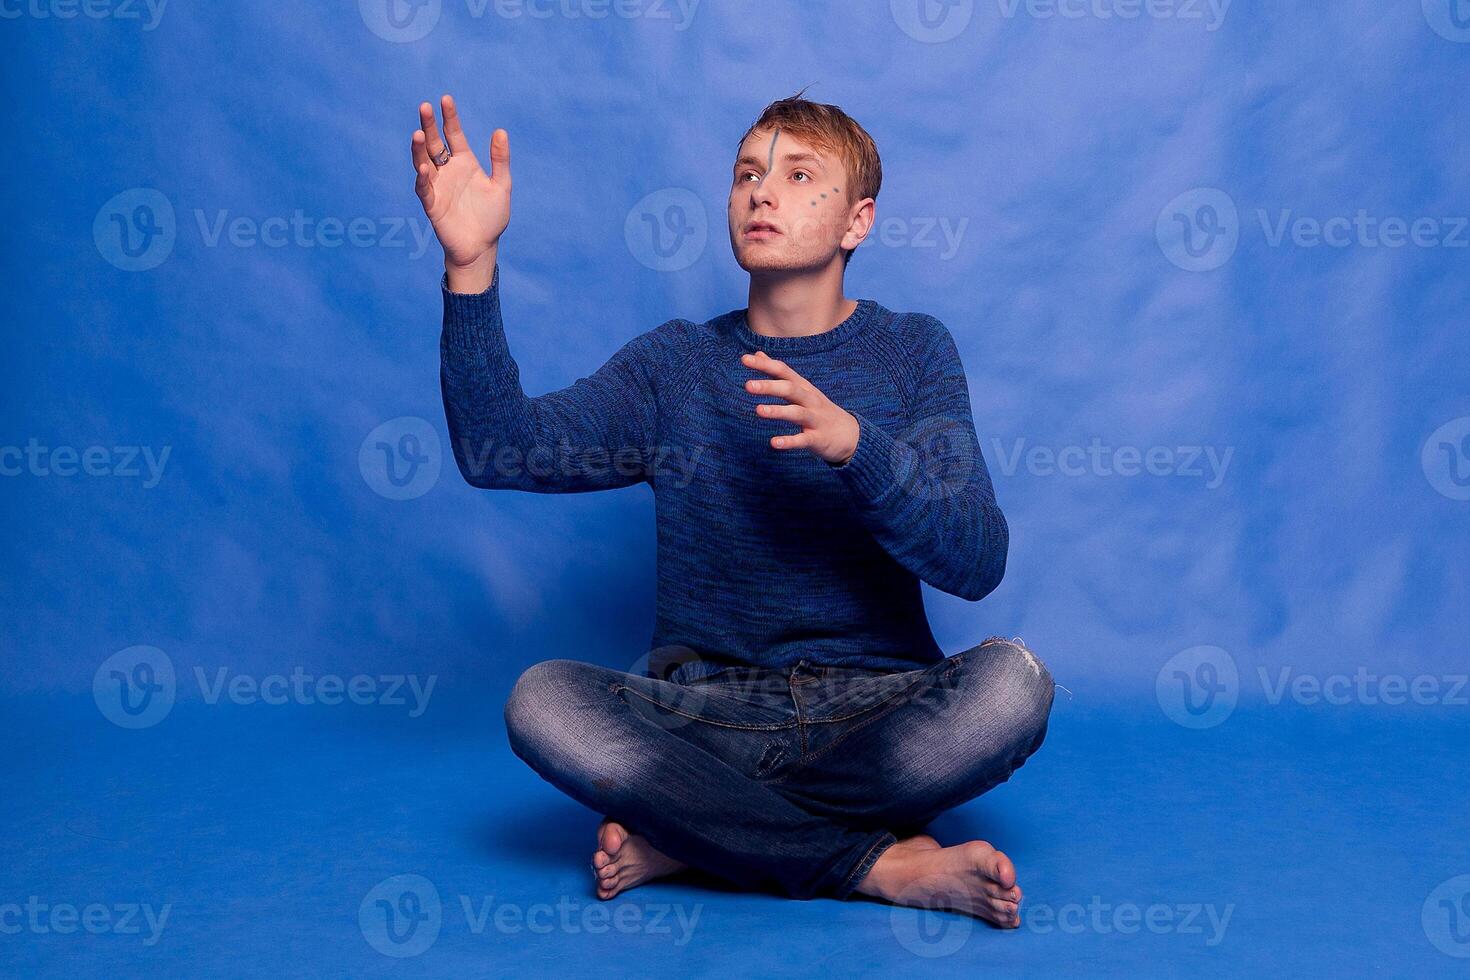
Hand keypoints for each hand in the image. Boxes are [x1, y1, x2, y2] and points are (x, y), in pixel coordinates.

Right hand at [412, 93, 509, 290]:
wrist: (482, 247)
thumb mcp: (501, 185)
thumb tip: (501, 131)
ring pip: (424, 162)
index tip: (445, 98)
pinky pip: (424, 188)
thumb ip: (500, 160)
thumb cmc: (491, 217)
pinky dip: (423, 178)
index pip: (454, 134)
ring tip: (418, 133)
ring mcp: (438, 186)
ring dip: (420, 149)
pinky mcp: (432, 204)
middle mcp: (448, 170)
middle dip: (429, 125)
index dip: (449, 117)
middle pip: (435, 143)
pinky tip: (424, 167)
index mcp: (464, 162)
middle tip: (424, 107)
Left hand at [742, 350, 860, 464]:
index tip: (744, 359)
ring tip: (758, 410)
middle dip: (769, 386)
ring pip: (796, 413)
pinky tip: (774, 443)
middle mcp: (810, 400)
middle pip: (790, 389)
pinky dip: (789, 441)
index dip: (765, 365)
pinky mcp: (818, 439)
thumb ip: (779, 372)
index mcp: (803, 387)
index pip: (784, 371)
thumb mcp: (801, 388)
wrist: (850, 435)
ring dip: (778, 411)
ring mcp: (815, 419)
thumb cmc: (819, 410)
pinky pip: (803, 440)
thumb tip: (758, 353)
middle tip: (748, 385)